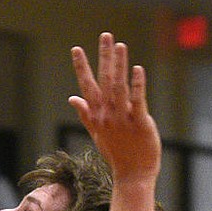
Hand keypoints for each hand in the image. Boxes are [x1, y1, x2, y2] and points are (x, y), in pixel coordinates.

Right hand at [68, 33, 160, 181]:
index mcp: (97, 116)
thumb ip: (85, 114)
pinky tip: (137, 69)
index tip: (76, 49)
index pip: (86, 86)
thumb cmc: (117, 154)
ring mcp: (122, 118)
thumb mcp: (97, 133)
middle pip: (104, 81)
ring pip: (119, 87)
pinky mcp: (140, 122)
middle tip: (105, 36)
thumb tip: (72, 98)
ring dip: (119, 65)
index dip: (81, 67)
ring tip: (119, 45)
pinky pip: (137, 100)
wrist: (132, 175)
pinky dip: (137, 84)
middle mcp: (107, 114)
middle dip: (104, 57)